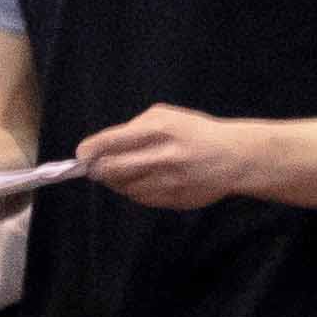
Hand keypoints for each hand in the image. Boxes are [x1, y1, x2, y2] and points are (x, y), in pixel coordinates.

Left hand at [78, 105, 256, 209]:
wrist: (235, 158)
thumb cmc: (195, 132)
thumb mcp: (167, 116)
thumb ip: (134, 128)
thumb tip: (103, 146)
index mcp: (160, 130)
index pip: (111, 143)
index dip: (90, 151)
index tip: (81, 155)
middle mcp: (164, 157)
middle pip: (112, 170)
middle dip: (97, 169)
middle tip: (94, 167)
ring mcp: (171, 182)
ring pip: (125, 188)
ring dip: (116, 181)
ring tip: (120, 172)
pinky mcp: (175, 200)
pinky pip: (141, 199)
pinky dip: (134, 191)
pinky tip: (141, 180)